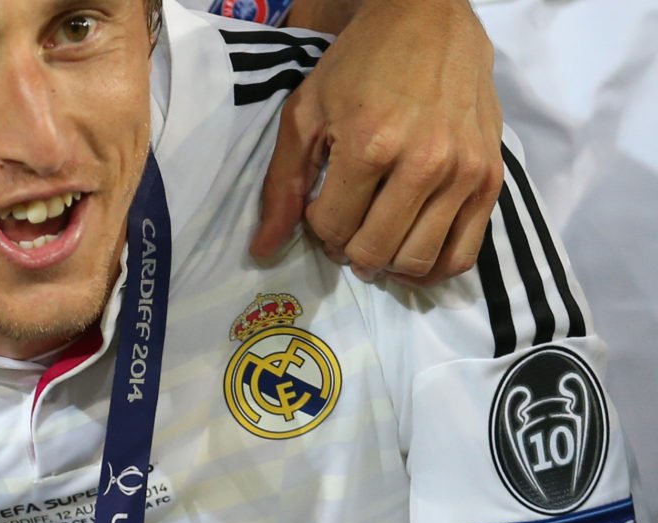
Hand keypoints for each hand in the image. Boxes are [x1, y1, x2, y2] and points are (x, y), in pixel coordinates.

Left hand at [251, 0, 501, 283]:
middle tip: (348, 227)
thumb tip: (262, 250)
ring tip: (378, 236)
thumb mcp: (305, 115)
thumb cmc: (360, 63)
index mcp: (372, 146)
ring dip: (388, 261)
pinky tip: (412, 254)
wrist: (428, 18)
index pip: (333, 229)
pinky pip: (464, 252)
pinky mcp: (492, 177)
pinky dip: (433, 267)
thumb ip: (283, 186)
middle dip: (350, 250)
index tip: (321, 206)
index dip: (318, 229)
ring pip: (417, 261)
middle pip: (375, 252)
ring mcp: (465, 172)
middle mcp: (425, 163)